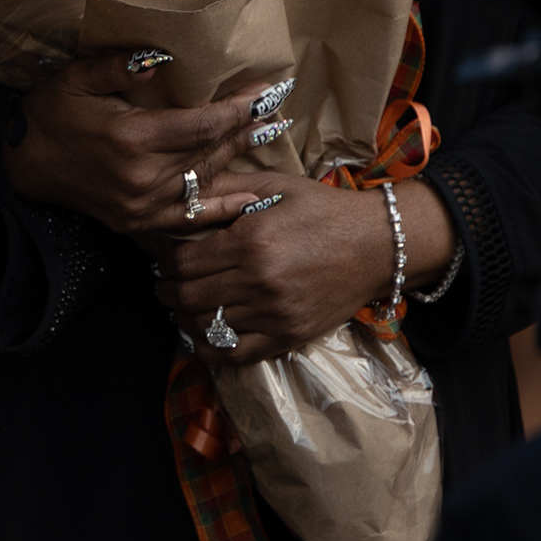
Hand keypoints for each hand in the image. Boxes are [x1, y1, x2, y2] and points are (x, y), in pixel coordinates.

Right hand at [0, 58, 261, 238]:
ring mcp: (142, 204)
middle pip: (212, 150)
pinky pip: (190, 218)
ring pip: (205, 180)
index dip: (240, 106)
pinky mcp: (138, 222)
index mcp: (132, 137)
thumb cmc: (49, 114)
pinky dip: (223, 209)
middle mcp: (143, 175)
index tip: (266, 89)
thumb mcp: (77, 78)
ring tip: (269, 135)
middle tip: (278, 107)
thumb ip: (119, 67)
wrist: (22, 163)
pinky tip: (252, 200)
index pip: (204, 122)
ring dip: (240, 158)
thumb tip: (162, 58)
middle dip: (248, 127)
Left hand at [157, 174, 452, 364]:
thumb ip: (224, 188)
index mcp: (250, 242)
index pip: (182, 261)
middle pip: (188, 296)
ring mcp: (275, 314)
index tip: (162, 257)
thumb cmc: (323, 210)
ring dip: (183, 318)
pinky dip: (210, 347)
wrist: (378, 244)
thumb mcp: (273, 187)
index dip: (164, 261)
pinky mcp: (289, 336)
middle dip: (166, 290)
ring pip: (205, 326)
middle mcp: (259, 282)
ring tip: (180, 306)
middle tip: (163, 283)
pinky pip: (235, 353)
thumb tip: (180, 193)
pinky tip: (204, 332)